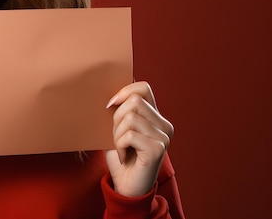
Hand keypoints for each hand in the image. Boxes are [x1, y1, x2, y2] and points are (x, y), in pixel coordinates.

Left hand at [105, 81, 173, 196]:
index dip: (124, 91)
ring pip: (130, 117)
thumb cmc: (121, 156)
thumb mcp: (118, 128)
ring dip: (117, 134)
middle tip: (117, 137)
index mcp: (155, 117)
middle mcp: (164, 125)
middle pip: (133, 101)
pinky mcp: (158, 149)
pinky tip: (124, 156)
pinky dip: (119, 145)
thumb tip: (113, 91)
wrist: (126, 186)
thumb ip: (121, 110)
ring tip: (121, 147)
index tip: (110, 105)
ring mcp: (164, 137)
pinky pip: (129, 135)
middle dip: (116, 118)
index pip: (143, 88)